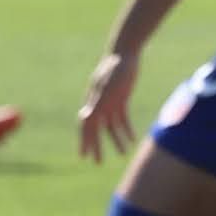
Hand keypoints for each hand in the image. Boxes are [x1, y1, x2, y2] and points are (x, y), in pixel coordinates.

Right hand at [73, 46, 141, 162]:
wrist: (126, 52)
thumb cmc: (115, 69)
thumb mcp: (107, 87)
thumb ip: (97, 103)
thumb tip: (84, 118)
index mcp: (93, 102)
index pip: (86, 126)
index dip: (84, 141)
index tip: (83, 156)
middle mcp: (99, 104)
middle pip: (96, 129)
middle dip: (96, 146)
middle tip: (98, 163)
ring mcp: (110, 102)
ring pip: (111, 126)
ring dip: (115, 140)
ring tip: (123, 154)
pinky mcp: (121, 98)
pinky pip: (122, 118)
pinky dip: (126, 129)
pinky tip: (132, 139)